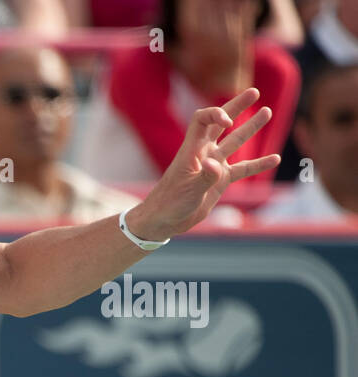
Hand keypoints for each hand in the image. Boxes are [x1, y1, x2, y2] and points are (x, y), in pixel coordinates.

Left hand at [128, 88, 279, 240]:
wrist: (165, 221)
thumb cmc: (170, 203)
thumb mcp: (189, 191)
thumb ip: (205, 177)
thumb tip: (216, 164)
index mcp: (191, 150)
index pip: (201, 120)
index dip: (215, 114)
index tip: (228, 121)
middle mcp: (204, 153)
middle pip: (220, 124)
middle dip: (236, 107)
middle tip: (254, 92)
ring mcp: (213, 166)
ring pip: (235, 142)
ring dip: (250, 128)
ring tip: (267, 111)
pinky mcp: (220, 181)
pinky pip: (243, 169)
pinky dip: (258, 164)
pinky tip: (275, 158)